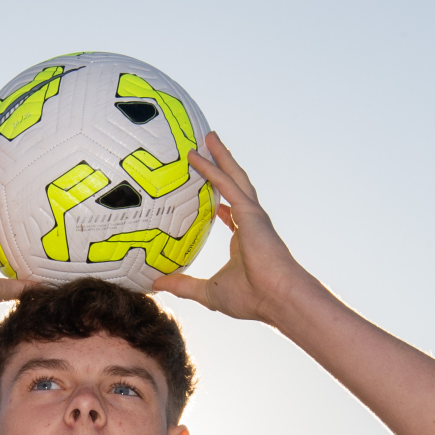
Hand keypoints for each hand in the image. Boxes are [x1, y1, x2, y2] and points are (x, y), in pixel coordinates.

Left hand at [153, 134, 313, 323]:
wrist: (277, 297)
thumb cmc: (251, 297)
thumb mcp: (208, 292)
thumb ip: (183, 285)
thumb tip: (157, 283)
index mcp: (244, 242)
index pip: (233, 215)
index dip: (222, 204)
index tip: (211, 197)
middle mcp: (250, 224)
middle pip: (234, 187)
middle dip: (222, 167)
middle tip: (208, 149)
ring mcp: (253, 215)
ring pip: (234, 177)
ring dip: (220, 156)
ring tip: (208, 137)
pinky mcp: (250, 211)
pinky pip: (227, 184)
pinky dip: (212, 168)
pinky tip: (197, 155)